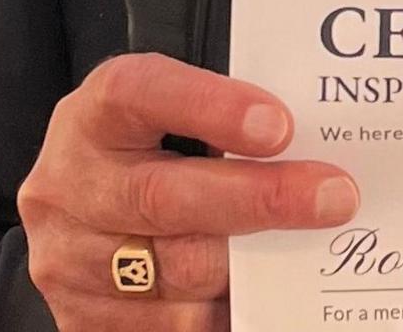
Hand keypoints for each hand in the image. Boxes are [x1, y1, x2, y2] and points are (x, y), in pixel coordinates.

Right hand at [19, 53, 358, 328]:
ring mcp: (68, 257)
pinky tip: (255, 296)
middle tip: (334, 196)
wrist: (79, 214)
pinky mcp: (81, 318)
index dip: (210, 107)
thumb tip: (314, 143)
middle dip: (260, 198)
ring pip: (176, 272)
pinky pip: (167, 326)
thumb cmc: (144, 153)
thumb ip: (220, 120)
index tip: (278, 125)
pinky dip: (221, 313)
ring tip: (297, 252)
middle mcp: (68, 185)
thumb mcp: (165, 118)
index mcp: (93, 116)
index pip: (141, 94)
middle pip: (165, 197)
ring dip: (248, 267)